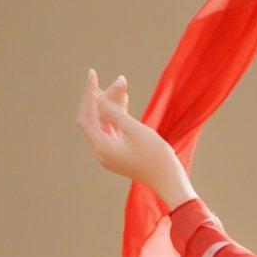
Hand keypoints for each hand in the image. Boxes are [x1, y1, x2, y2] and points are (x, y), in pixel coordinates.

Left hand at [75, 69, 193, 207]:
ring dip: (111, 105)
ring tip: (123, 87)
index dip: (88, 94)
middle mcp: (101, 152)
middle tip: (118, 81)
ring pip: (104, 123)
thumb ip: (115, 112)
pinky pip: (112, 131)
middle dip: (103, 98)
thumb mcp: (135, 130)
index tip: (93, 75)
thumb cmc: (156, 157)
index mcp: (102, 147)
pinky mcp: (119, 154)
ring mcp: (110, 154)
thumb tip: (99, 98)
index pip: (85, 116)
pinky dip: (116, 117)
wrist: (171, 181)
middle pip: (94, 119)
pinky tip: (124, 102)